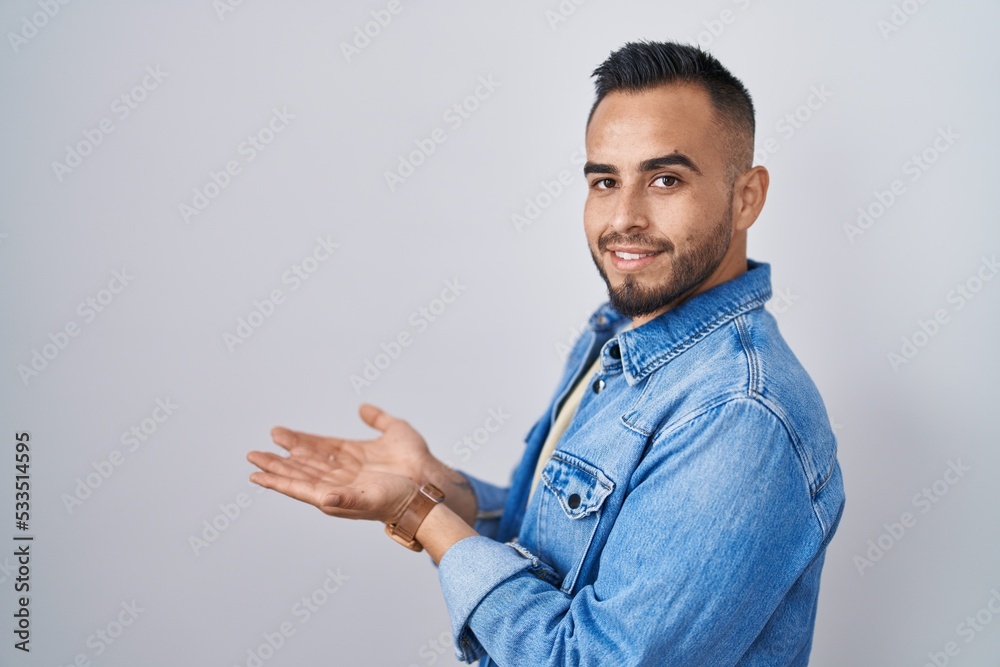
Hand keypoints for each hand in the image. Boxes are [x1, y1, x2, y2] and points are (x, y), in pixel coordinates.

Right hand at [246, 403, 475, 524]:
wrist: (432, 482)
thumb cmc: (416, 462)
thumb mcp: (396, 431)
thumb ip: (379, 419)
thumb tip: (364, 408)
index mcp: (348, 460)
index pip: (314, 450)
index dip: (294, 442)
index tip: (275, 434)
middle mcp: (342, 477)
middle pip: (303, 469)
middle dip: (277, 463)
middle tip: (252, 456)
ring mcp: (347, 491)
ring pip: (307, 484)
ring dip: (282, 479)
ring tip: (257, 472)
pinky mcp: (357, 500)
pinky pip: (333, 499)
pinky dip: (318, 496)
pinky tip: (293, 490)